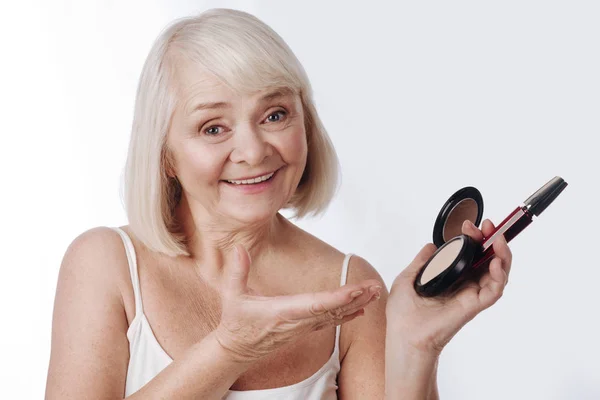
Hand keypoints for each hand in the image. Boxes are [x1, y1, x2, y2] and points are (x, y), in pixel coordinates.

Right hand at [214, 244, 382, 362]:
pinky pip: (330, 322)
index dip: (338, 297)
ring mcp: (302, 328)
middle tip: (375, 286)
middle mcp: (297, 322)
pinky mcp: (303, 330)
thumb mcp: (233, 296)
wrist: (237, 351)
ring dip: (356, 304)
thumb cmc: (236, 322)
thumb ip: (237, 272)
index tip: (356, 289)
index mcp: (283, 312)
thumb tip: (239, 248)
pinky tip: (362, 309)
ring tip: (375, 292)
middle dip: (356, 298)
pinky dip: (347, 315)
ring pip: (335, 316)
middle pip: (333, 310)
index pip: (316, 304)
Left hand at [386, 219, 512, 355]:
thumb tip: (431, 246)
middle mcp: (464, 285)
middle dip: (492, 240)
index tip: (468, 225)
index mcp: (450, 278)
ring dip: (502, 255)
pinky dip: (499, 276)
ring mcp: (470, 295)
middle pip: (488, 260)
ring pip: (497, 274)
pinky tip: (495, 263)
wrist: (403, 334)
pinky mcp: (473, 306)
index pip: (470, 254)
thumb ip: (422, 261)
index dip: (473, 238)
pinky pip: (493, 291)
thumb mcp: (408, 277)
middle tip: (489, 226)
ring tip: (499, 240)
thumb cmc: (403, 313)